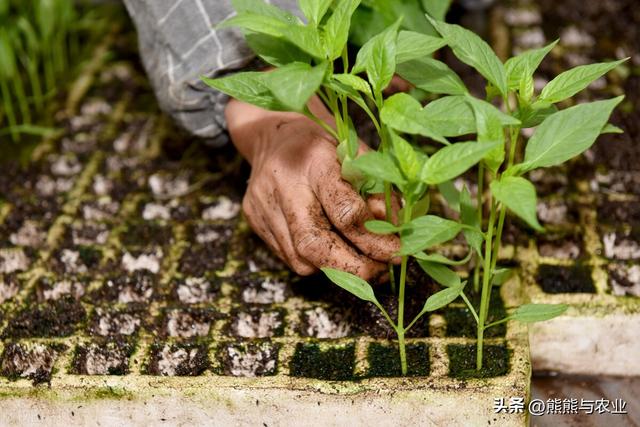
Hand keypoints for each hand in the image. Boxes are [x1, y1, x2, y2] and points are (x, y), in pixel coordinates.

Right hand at [226, 97, 399, 280]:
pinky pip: (289, 257)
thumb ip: (375, 188)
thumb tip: (395, 227)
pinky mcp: (254, 221)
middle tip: (379, 271)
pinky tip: (331, 251)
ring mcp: (263, 206)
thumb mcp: (355, 152)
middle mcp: (283, 185)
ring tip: (361, 264)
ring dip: (336, 269)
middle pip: (315, 243)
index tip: (396, 252)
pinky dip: (316, 261)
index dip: (374, 240)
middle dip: (352, 267)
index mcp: (314, 160)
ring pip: (300, 258)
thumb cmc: (320, 143)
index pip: (345, 212)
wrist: (270, 134)